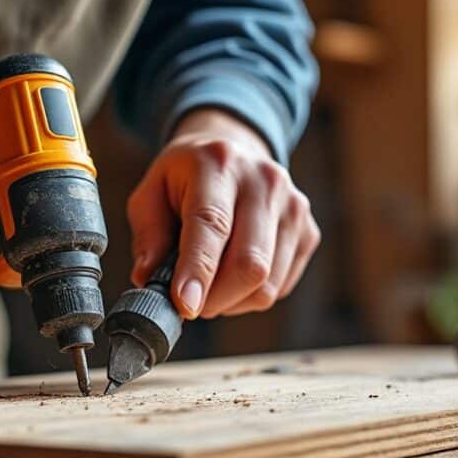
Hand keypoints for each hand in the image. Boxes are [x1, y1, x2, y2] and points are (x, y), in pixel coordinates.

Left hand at [128, 109, 320, 319]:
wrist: (235, 151)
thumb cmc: (186, 179)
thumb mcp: (151, 193)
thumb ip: (148, 236)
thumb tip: (148, 280)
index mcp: (219, 163)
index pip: (212, 224)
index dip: (198, 270)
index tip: (185, 306)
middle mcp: (265, 181)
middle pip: (250, 263)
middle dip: (215, 299)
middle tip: (190, 303)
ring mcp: (294, 207)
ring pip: (267, 284)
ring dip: (232, 302)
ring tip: (210, 284)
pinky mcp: (309, 232)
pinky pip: (281, 287)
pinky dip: (251, 296)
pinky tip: (234, 275)